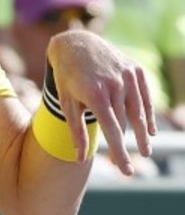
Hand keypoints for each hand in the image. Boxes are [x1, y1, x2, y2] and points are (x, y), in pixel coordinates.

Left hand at [46, 30, 155, 174]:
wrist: (76, 44)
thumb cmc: (67, 78)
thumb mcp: (66, 103)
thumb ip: (75, 130)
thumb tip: (80, 158)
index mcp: (95, 94)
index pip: (112, 130)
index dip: (119, 152)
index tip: (124, 170)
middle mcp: (114, 84)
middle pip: (125, 123)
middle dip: (126, 146)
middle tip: (127, 170)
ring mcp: (127, 76)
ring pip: (138, 111)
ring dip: (141, 133)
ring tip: (144, 151)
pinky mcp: (136, 70)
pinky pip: (145, 97)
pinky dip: (148, 114)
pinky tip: (149, 130)